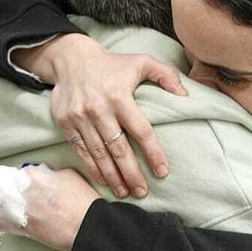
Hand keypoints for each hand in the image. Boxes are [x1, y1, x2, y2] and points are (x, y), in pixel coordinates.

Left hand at [0, 165, 99, 250]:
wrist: (87, 226)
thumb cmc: (84, 203)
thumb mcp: (72, 176)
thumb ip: (54, 173)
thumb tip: (47, 175)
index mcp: (36, 174)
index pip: (22, 172)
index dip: (27, 179)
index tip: (30, 183)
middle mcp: (24, 189)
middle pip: (8, 186)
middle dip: (14, 190)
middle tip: (23, 195)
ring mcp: (20, 208)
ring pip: (1, 202)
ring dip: (6, 203)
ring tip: (14, 207)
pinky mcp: (21, 226)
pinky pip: (0, 222)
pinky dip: (1, 221)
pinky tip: (5, 220)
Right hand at [14, 34, 188, 198]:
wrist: (70, 58)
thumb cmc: (112, 64)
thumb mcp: (141, 61)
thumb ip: (165, 75)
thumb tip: (185, 96)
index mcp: (120, 97)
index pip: (141, 131)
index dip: (153, 153)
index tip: (162, 172)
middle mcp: (99, 110)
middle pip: (119, 149)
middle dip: (132, 174)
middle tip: (142, 192)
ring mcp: (81, 118)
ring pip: (100, 154)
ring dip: (112, 176)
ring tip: (124, 192)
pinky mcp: (66, 123)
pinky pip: (81, 151)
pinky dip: (92, 168)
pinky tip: (103, 180)